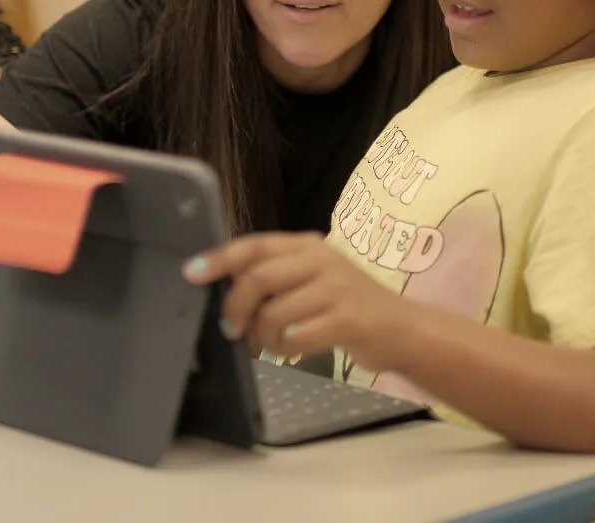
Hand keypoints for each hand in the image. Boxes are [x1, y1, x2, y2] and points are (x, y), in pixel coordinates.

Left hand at [182, 232, 409, 373]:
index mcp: (307, 245)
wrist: (402, 328)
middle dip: (236, 306)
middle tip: (232, 330)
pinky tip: (292, 351)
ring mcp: (336, 288)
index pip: (255, 245)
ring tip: (270, 345)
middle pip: (259, 276)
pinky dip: (285, 349)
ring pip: (274, 311)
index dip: (220, 258)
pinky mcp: (347, 318)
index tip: (192, 272)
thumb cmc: (347, 305)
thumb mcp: (313, 279)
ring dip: (262, 336)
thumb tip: (228, 291)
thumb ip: (277, 278)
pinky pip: (296, 336)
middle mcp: (320, 259)